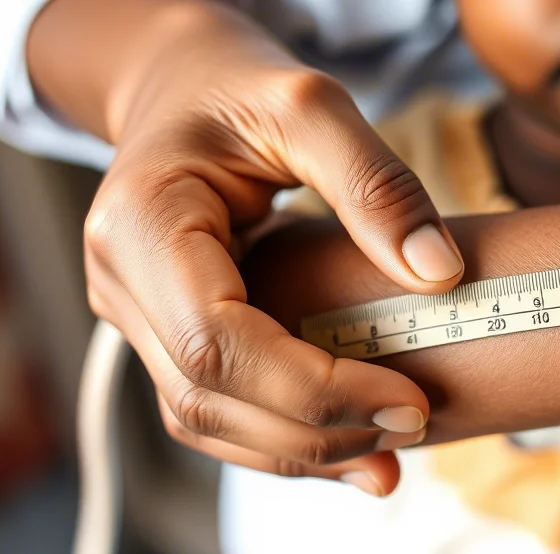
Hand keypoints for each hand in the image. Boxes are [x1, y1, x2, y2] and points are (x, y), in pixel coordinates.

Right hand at [31, 0, 464, 492]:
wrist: (183, 91)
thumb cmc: (239, 90)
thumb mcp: (311, 103)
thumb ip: (375, 182)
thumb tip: (438, 275)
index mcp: (140, 224)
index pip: (216, 343)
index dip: (312, 388)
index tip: (405, 399)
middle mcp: (121, 285)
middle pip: (211, 398)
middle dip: (317, 430)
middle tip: (414, 426)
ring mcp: (137, 321)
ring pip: (209, 423)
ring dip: (303, 453)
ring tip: (391, 456)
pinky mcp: (168, 339)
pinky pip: (221, 412)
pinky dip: (286, 440)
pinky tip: (354, 450)